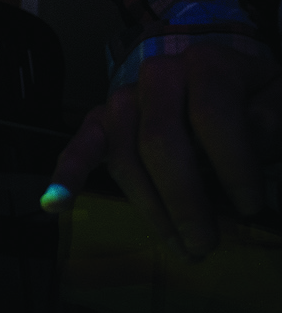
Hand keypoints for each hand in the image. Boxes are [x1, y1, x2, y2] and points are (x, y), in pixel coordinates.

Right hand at [43, 43, 280, 256]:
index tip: (251, 206)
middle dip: (183, 200)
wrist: (221, 80)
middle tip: (206, 244)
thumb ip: (272, 114)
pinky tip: (54, 205)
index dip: (232, 164)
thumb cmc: (254, 98)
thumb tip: (250, 133)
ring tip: (180, 247)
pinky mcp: (101, 121)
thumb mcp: (278, 98)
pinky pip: (80, 148)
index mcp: (206, 65)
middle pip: (160, 142)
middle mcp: (157, 76)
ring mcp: (123, 98)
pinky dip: (66, 176)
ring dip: (150, 208)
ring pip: (125, 157)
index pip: (212, 116)